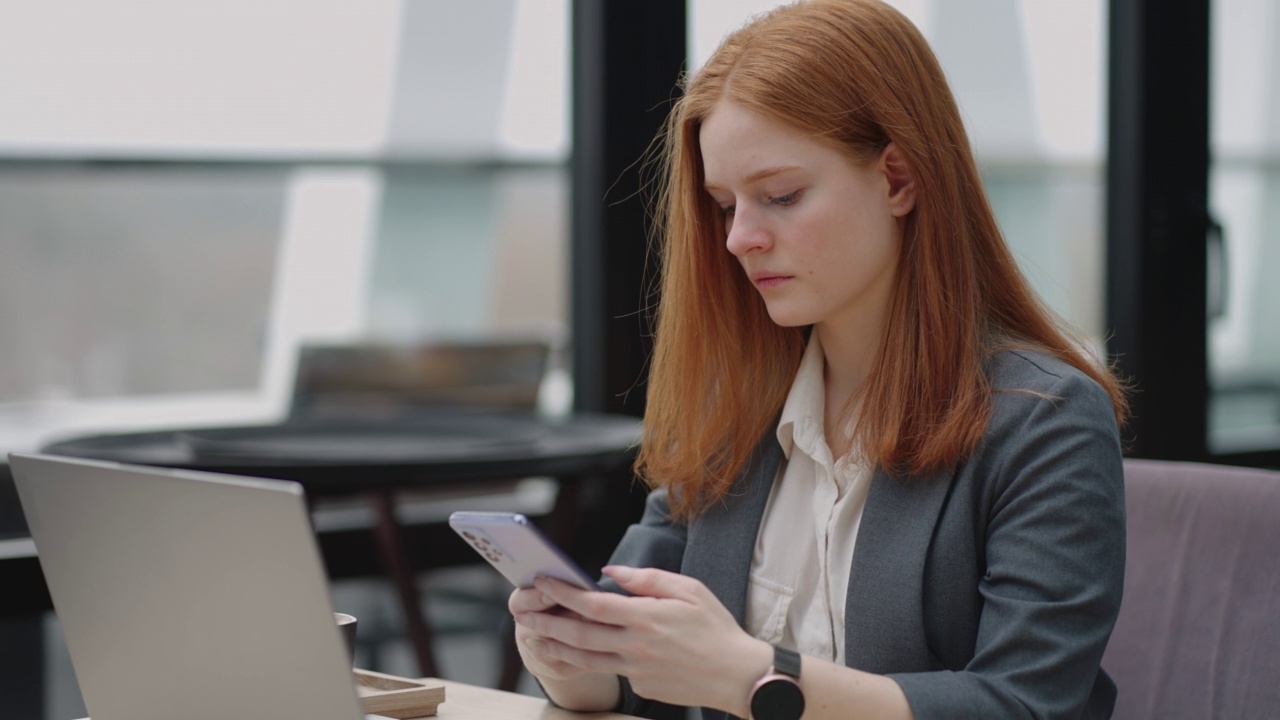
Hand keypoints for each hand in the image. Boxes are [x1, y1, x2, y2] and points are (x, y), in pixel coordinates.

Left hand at [514, 566, 770, 712]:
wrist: (737, 676)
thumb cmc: (716, 627)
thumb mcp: (688, 589)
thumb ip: (646, 579)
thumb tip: (611, 571)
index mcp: (646, 617)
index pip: (593, 604)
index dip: (563, 593)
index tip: (543, 581)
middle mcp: (636, 646)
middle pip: (579, 635)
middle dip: (547, 622)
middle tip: (523, 612)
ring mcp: (636, 670)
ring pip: (586, 659)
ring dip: (556, 647)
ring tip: (535, 637)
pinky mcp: (641, 686)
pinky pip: (611, 670)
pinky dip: (590, 660)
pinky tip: (576, 651)